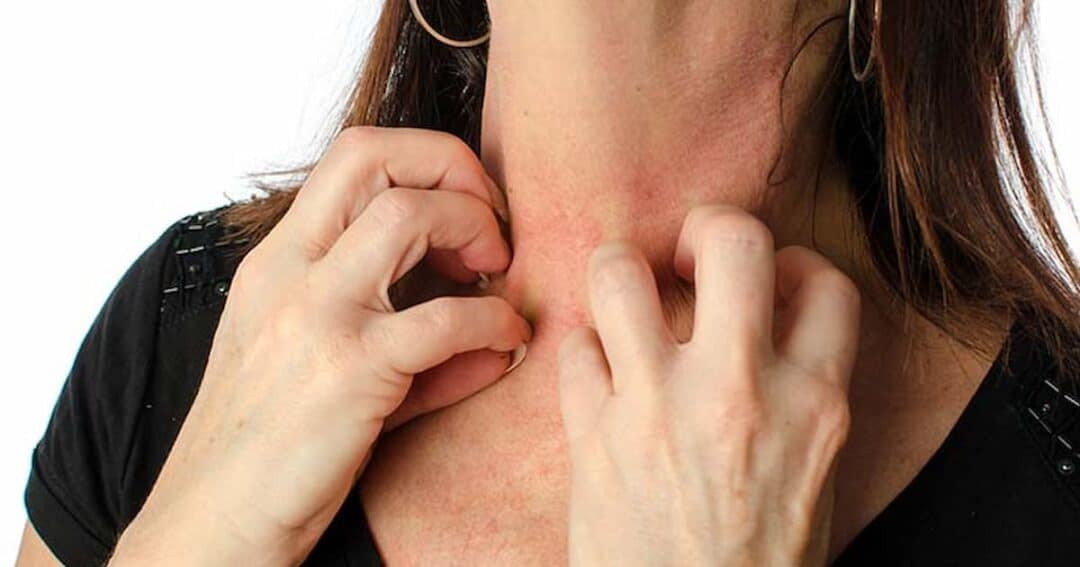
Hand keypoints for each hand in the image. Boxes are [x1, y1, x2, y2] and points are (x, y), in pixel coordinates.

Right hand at [110, 127, 530, 565]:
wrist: (212, 523)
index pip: (354, 154)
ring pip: (409, 215)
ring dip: (475, 230)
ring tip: (496, 275)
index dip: (429, 159)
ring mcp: (315, 316)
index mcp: (278, 260)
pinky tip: (507, 342)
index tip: (470, 207)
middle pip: (376, 156)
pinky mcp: (347, 372)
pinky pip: (445, 319)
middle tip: (492, 228)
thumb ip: (408, 337)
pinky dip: (494, 321)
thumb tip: (497, 335)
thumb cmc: (268, 447)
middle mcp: (289, 271)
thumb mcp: (322, 366)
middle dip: (456, 170)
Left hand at [558, 204, 860, 565]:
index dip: (795, 264)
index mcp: (814, 404)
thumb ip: (802, 391)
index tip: (770, 282)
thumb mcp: (813, 473)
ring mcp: (658, 408)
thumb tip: (771, 318)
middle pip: (732, 240)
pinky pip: (573, 348)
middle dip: (707, 225)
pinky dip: (582, 352)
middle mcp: (739, 391)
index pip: (824, 282)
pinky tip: (599, 375)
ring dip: (618, 271)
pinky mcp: (593, 435)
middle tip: (690, 254)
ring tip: (625, 297)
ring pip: (619, 273)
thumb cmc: (758, 559)